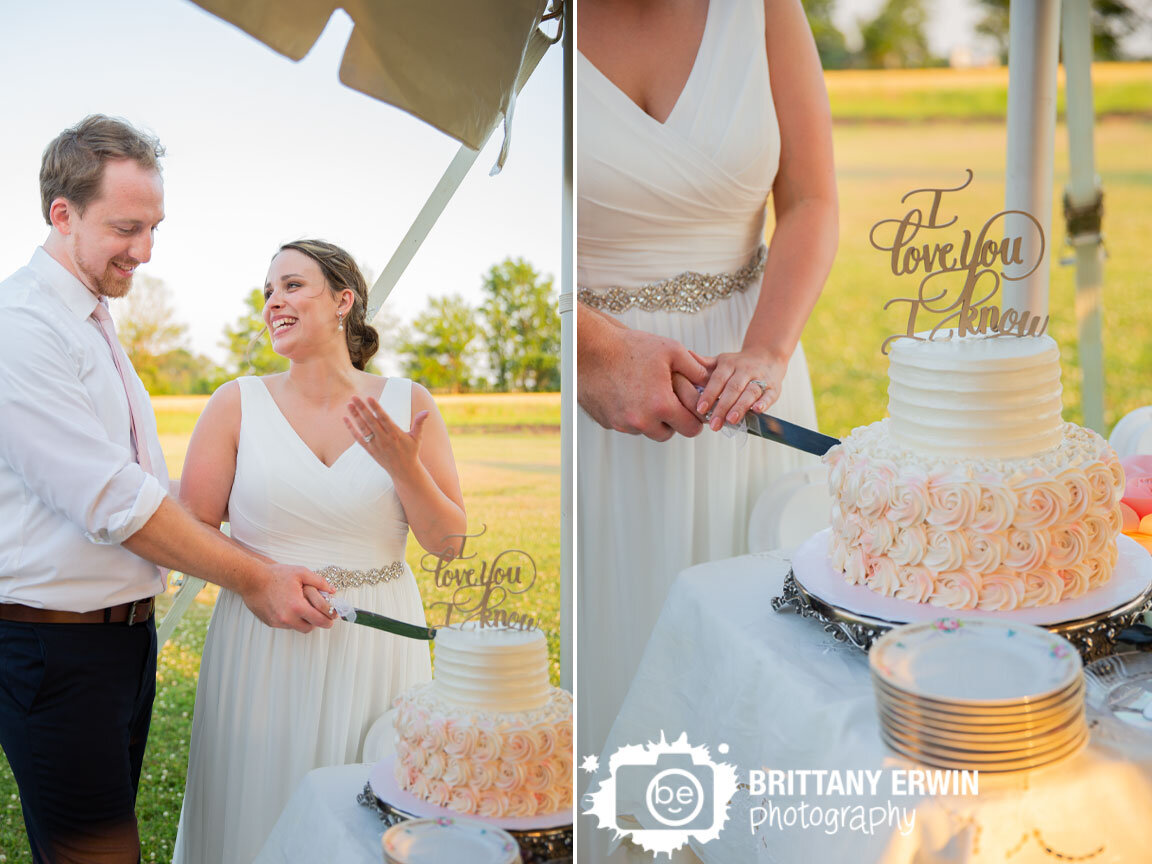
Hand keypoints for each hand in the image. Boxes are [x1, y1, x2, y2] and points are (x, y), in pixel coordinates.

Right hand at [242, 564, 336, 631]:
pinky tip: (291, 608)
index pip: (320, 620)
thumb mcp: (301, 573)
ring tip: (305, 608)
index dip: (329, 619)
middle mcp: (288, 618)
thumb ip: (319, 582)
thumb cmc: (276, 575)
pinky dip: (292, 620)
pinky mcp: (271, 623)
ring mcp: (278, 622)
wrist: (252, 580)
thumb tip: (332, 590)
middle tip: (321, 614)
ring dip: (305, 621)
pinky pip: (287, 625)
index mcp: (297, 606)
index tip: (332, 616)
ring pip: (298, 628)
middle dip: (318, 622)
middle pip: (310, 628)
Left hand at [344, 395, 425, 477]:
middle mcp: (384, 439)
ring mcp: (376, 445)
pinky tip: (345, 419)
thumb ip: (419, 423)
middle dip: (362, 408)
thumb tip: (426, 411)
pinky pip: (358, 438)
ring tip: (349, 404)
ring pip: (363, 428)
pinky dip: (351, 429)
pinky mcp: (370, 450)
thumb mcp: (417, 437)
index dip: (376, 408)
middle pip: (371, 421)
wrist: (404, 471)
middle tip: (354, 397)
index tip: (369, 398)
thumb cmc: (411, 451)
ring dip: (355, 416)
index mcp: (396, 434)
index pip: (384, 418)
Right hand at [578, 305, 711, 440]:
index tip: (693, 411)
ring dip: (650, 419)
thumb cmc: (630, 348)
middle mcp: (641, 420)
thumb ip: (696, 370)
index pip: (691, 429)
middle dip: (672, 420)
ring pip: (646, 431)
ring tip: (646, 394)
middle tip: (669, 401)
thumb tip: (710, 383)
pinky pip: (627, 426)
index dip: (696, 420)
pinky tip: (628, 394)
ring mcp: (622, 424)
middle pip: (668, 434)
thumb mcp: (672, 351)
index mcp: (661, 406)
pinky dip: (631, 415)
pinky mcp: (608, 423)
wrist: (592, 349)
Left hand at [695, 350, 788, 431]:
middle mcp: (745, 370)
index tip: (700, 409)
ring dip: (741, 406)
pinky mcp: (774, 388)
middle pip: (733, 388)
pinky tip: (757, 411)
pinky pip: (769, 395)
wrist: (768, 356)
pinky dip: (764, 403)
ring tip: (731, 420)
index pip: (718, 379)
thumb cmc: (738, 364)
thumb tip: (685, 355)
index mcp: (729, 364)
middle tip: (714, 423)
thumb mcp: (721, 361)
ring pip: (750, 392)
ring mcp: (760, 378)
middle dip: (723, 407)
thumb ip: (704, 364)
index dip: (709, 394)